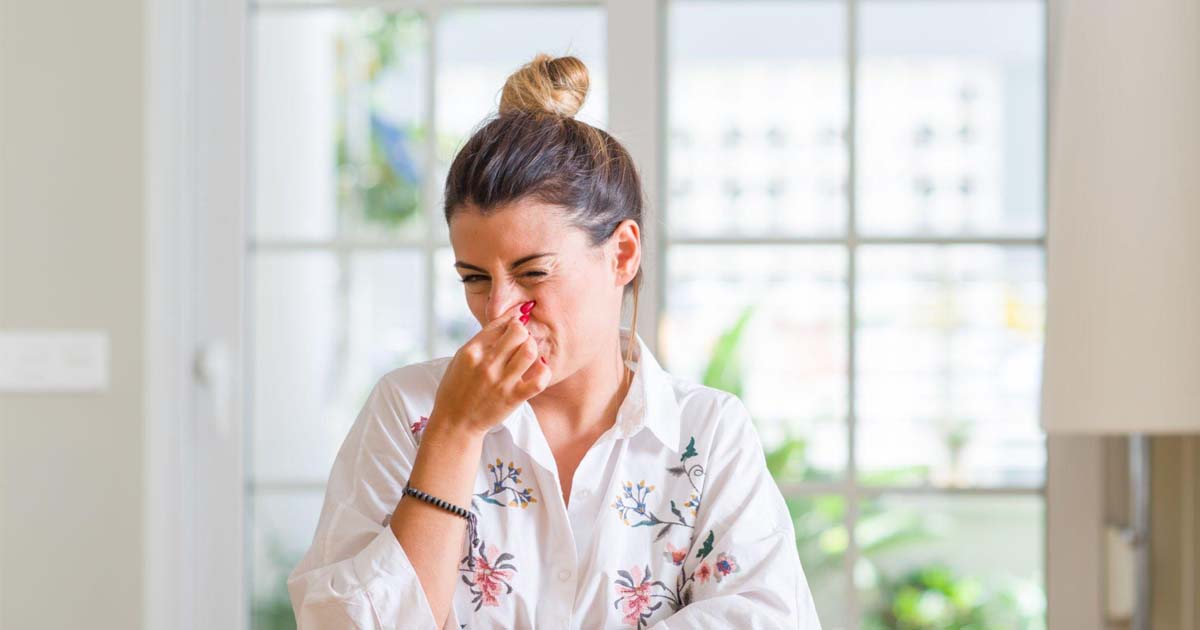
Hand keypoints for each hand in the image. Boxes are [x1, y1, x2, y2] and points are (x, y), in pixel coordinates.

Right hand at [429, 300, 551, 437]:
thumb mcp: (460, 359)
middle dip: (523, 332)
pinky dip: (544, 371)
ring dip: (532, 348)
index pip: (500, 323)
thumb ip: (481, 341)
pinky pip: (539, 380)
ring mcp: (501, 381)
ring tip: (528, 353)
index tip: (515, 324)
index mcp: (472, 351)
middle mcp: (487, 364)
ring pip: (529, 351)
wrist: (455, 422)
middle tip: (521, 339)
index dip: (511, 321)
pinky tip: (538, 369)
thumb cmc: (456, 389)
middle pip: (518, 332)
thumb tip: (505, 322)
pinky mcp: (513, 398)